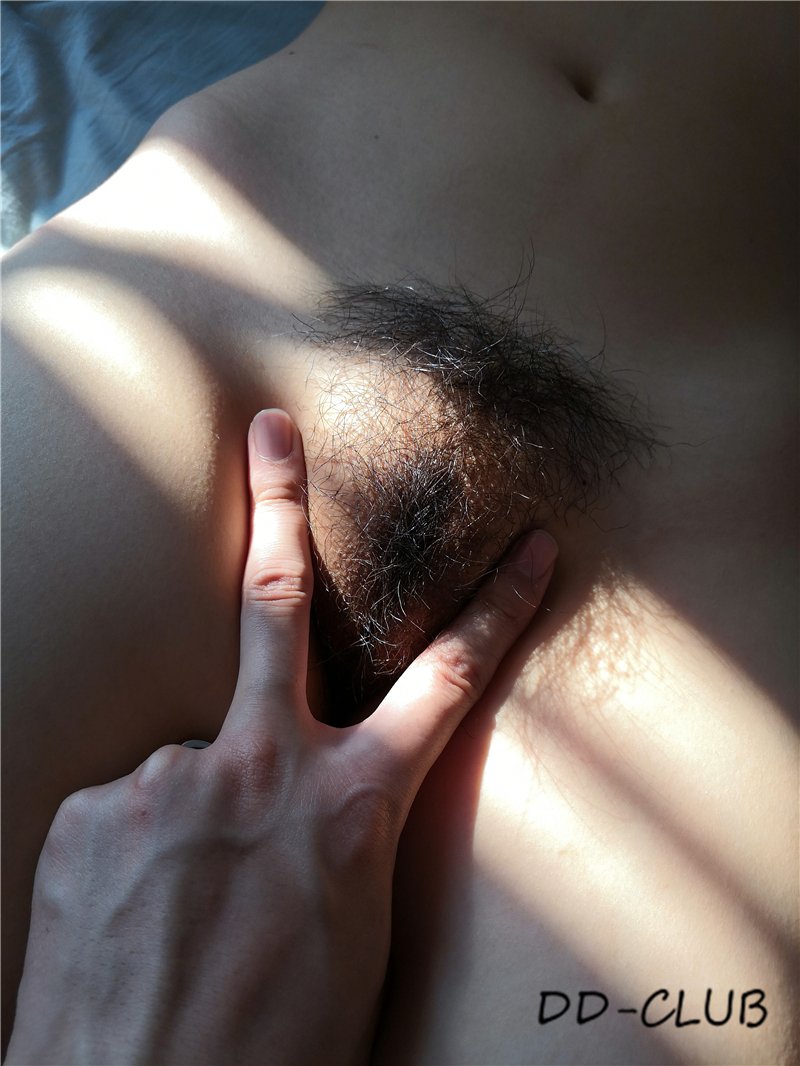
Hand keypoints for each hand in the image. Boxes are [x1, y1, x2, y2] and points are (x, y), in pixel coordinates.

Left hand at [6, 410, 556, 1065]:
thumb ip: (334, 839)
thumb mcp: (349, 934)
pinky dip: (142, 855)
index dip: (495, 611)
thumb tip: (296, 804)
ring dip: (197, 819)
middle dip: (283, 506)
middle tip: (270, 429)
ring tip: (182, 911)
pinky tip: (132, 923)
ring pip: (195, 766)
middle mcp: (259, 769)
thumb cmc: (270, 1046)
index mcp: (349, 808)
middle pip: (279, 603)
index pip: (445, 683)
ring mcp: (168, 780)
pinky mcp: (92, 811)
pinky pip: (130, 814)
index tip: (529, 549)